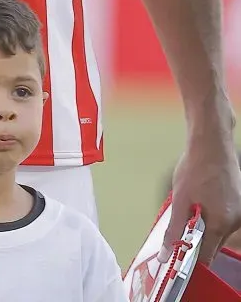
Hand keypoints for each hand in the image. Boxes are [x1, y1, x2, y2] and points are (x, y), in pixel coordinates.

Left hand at [160, 115, 240, 265]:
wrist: (211, 141)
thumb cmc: (196, 167)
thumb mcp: (180, 200)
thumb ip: (174, 230)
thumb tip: (165, 255)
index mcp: (221, 224)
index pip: (206, 256)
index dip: (190, 260)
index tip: (177, 259)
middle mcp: (235, 221)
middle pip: (213, 244)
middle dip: (196, 241)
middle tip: (178, 231)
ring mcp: (239, 210)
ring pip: (218, 230)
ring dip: (203, 226)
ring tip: (190, 207)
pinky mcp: (238, 200)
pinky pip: (224, 216)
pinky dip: (211, 214)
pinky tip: (200, 199)